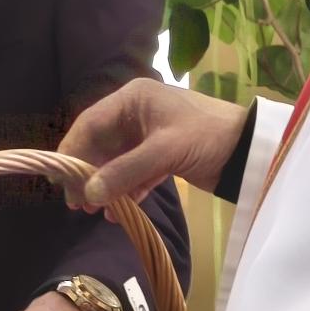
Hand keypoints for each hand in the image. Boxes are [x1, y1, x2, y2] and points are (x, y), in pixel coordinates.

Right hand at [58, 77, 250, 210]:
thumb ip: (125, 172)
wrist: (250, 149)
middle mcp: (137, 114)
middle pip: (100, 144)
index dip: (72, 151)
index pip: (90, 123)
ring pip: (117, 161)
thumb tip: (88, 193)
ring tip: (94, 211)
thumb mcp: (164, 151)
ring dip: (106, 185)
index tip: (59, 180)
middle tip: (76, 203)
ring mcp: (149, 136)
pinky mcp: (162, 156)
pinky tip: (119, 211)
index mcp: (133, 99)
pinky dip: (127, 191)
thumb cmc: (207, 137)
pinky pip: (135, 173)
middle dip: (87, 173)